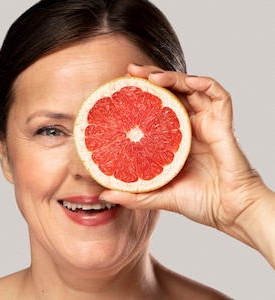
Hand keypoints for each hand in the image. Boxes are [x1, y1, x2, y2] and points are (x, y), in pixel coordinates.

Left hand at [101, 64, 274, 266]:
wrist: (231, 213)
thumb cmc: (201, 203)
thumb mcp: (159, 196)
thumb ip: (134, 195)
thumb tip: (103, 194)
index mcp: (175, 138)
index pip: (157, 105)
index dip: (141, 92)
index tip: (120, 85)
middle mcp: (191, 126)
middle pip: (173, 91)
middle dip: (153, 76)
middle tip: (131, 71)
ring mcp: (208, 124)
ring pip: (192, 88)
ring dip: (174, 77)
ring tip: (152, 76)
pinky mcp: (223, 127)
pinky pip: (220, 97)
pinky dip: (206, 84)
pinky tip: (190, 82)